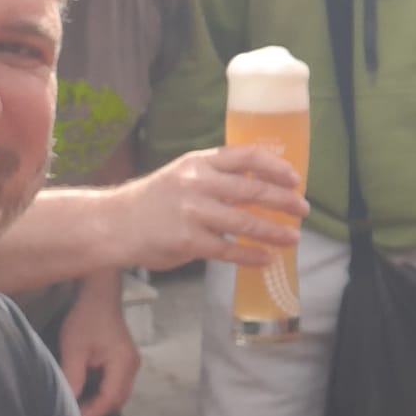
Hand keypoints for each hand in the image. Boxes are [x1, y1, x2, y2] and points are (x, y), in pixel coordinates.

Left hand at [59, 274, 139, 415]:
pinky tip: (85, 395)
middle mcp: (132, 366)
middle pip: (117, 400)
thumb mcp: (74, 349)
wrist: (99, 296)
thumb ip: (73, 377)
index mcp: (123, 363)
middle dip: (96, 412)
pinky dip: (102, 394)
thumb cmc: (86, 319)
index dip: (91, 413)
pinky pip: (116, 385)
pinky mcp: (124, 361)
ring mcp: (131, 364)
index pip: (110, 399)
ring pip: (117, 394)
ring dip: (99, 404)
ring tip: (77, 409)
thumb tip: (69, 402)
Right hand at [114, 147, 307, 270]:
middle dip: (284, 201)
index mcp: (199, 163)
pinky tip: (266, 258)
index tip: (295, 178)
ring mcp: (193, 213)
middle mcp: (198, 183)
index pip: (246, 156)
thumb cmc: (154, 200)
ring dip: (275, 232)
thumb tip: (261, 184)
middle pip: (253, 189)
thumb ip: (216, 176)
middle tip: (303, 209)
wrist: (113, 224)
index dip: (275, 166)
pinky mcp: (189, 242)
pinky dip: (251, 255)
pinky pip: (229, 250)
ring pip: (246, 222)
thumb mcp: (183, 175)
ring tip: (294, 238)